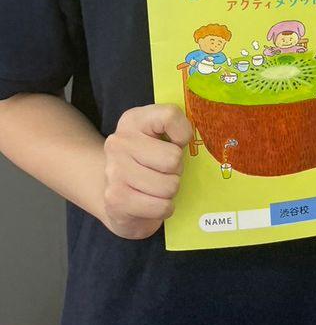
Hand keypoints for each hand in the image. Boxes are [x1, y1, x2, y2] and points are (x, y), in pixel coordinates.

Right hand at [102, 104, 192, 239]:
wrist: (116, 193)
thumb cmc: (148, 161)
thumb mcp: (161, 135)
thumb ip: (178, 128)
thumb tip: (193, 140)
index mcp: (133, 120)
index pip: (170, 116)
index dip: (183, 134)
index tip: (176, 143)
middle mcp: (119, 142)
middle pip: (173, 158)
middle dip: (176, 170)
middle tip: (164, 171)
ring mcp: (114, 171)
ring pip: (169, 186)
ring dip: (169, 191)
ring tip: (157, 187)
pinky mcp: (115, 200)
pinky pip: (161, 207)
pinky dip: (163, 208)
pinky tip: (151, 202)